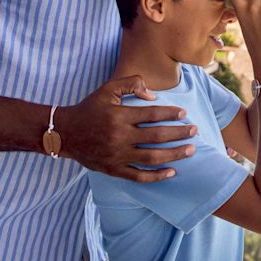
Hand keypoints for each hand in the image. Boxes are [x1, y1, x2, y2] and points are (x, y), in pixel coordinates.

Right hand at [56, 75, 196, 181]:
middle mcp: (120, 137)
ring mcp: (117, 155)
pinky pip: (139, 176)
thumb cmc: (89, 108)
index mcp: (119, 116)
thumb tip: (153, 95)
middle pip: (156, 137)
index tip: (183, 113)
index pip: (151, 114)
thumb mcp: (107, 89)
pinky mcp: (114, 170)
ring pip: (152, 158)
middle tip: (194, 131)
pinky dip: (156, 176)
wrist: (66, 133)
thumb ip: (130, 84)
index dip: (169, 113)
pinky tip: (171, 172)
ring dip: (174, 154)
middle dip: (179, 134)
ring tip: (190, 150)